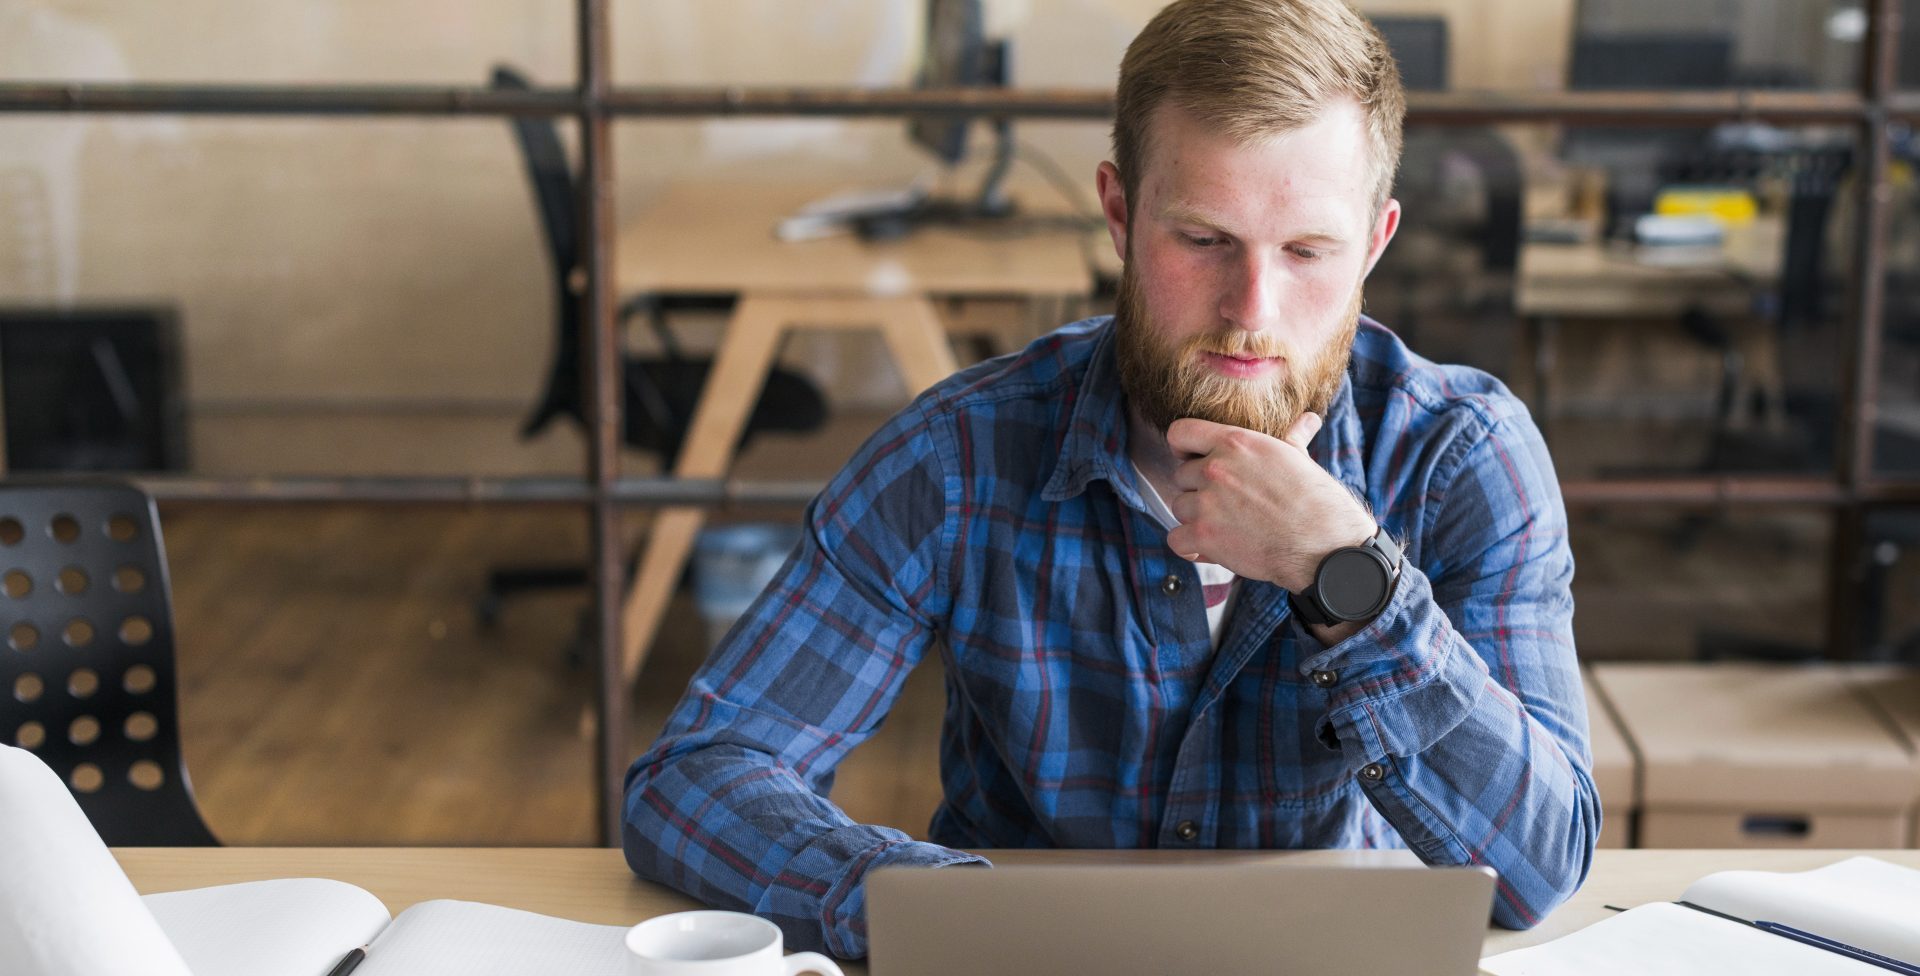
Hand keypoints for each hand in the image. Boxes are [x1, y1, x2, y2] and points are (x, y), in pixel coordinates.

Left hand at [1163, 413, 1377, 594]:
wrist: (1323, 544)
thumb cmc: (1316, 501)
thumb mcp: (1299, 458)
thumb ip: (1290, 437)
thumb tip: (1307, 421)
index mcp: (1236, 442)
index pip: (1180, 432)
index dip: (1183, 448)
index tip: (1190, 459)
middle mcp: (1216, 468)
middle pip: (1181, 476)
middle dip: (1199, 490)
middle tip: (1226, 504)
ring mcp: (1207, 502)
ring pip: (1179, 507)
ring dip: (1196, 519)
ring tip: (1227, 526)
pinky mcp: (1203, 535)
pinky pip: (1176, 539)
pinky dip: (1190, 547)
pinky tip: (1209, 548)